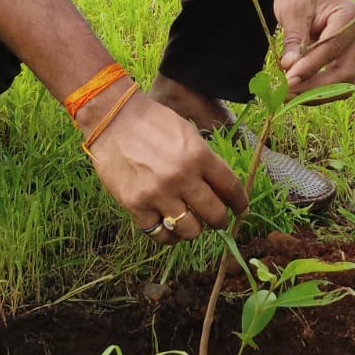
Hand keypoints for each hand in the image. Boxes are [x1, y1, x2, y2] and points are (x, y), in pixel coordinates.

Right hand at [81, 90, 247, 243]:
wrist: (113, 118)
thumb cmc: (152, 122)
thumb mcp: (187, 133)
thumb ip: (205, 160)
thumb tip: (221, 189)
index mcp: (198, 155)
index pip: (231, 188)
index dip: (240, 203)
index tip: (241, 210)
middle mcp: (181, 176)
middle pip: (215, 214)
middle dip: (220, 221)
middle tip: (216, 220)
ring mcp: (158, 193)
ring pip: (190, 231)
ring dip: (194, 230)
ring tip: (190, 223)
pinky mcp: (136, 204)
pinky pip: (159, 234)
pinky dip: (167, 235)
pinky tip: (168, 226)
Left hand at [274, 0, 354, 95]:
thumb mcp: (292, 11)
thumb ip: (294, 40)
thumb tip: (290, 69)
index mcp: (350, 15)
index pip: (332, 47)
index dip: (310, 67)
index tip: (288, 79)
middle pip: (346, 73)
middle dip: (316, 88)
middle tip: (287, 93)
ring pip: (344, 84)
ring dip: (317, 94)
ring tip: (287, 95)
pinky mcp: (350, 61)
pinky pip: (338, 82)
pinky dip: (318, 90)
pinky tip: (296, 90)